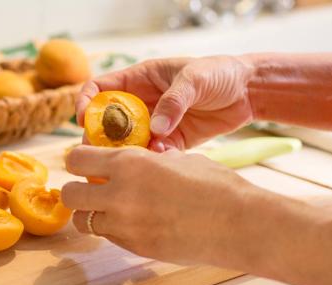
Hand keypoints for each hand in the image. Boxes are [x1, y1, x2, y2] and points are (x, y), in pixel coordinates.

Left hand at [61, 145, 257, 264]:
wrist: (238, 223)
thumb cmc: (215, 185)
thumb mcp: (179, 160)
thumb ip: (152, 161)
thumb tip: (145, 158)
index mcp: (130, 163)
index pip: (76, 159)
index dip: (77, 160)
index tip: (85, 163)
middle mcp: (119, 193)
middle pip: (68, 193)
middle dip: (75, 191)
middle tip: (90, 189)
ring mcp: (125, 225)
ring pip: (82, 221)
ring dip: (91, 214)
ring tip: (112, 209)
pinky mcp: (135, 247)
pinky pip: (108, 237)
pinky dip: (113, 229)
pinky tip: (135, 223)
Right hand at [75, 56, 254, 150]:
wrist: (248, 92)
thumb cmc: (219, 73)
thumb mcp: (194, 79)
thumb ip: (174, 101)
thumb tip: (155, 129)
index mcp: (140, 79)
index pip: (101, 88)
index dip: (87, 102)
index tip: (82, 120)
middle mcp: (143, 102)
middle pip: (109, 121)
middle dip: (101, 137)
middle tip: (98, 153)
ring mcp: (156, 123)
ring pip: (129, 142)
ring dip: (127, 153)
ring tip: (129, 164)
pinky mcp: (171, 141)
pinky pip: (154, 153)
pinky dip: (153, 160)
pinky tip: (160, 163)